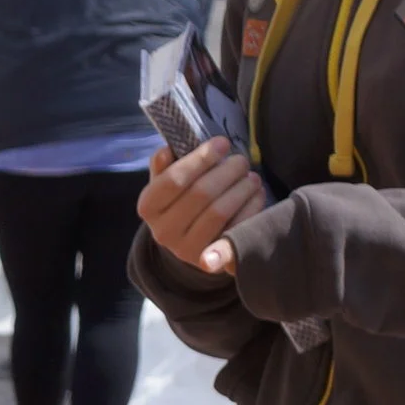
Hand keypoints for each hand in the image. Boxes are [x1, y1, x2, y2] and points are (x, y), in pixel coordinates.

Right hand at [138, 137, 269, 277]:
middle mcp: (162, 231)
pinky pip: (235, 229)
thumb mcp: (166, 183)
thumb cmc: (180, 202)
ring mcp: (186, 250)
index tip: (222, 143)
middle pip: (200, 193)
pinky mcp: (211, 261)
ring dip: (241, 188)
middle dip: (227, 171)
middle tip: (241, 161)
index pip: (174, 179)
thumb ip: (164, 166)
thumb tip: (166, 151)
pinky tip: (256, 194)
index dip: (201, 159)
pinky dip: (250, 208)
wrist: (188, 242)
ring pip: (219, 211)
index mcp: (148, 207)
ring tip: (251, 176)